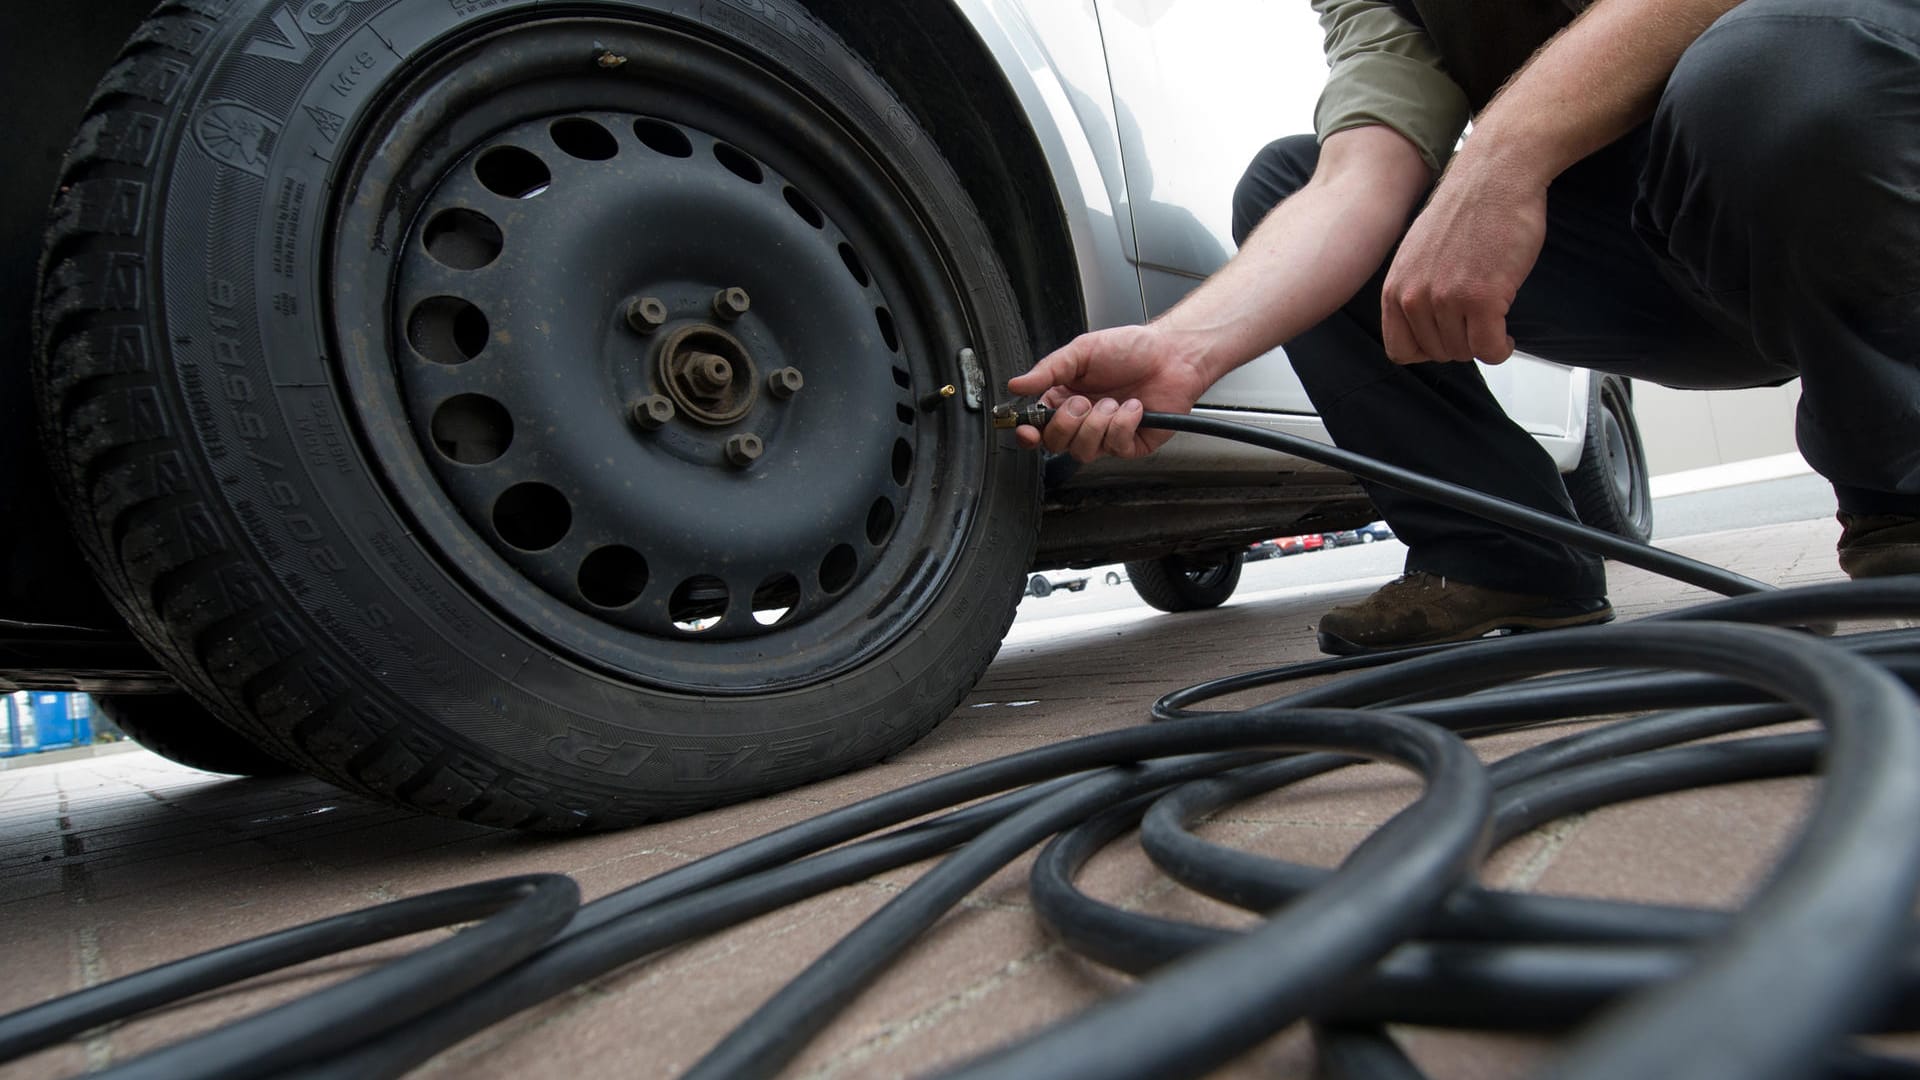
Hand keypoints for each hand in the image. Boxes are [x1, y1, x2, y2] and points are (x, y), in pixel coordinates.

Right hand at [1005, 324, 1213, 461]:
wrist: (1172, 355)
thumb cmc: (1132, 349)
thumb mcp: (1082, 351)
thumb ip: (1048, 370)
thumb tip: (1017, 385)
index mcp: (1065, 397)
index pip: (1038, 427)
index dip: (1028, 433)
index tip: (1027, 429)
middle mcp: (1084, 420)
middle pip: (1056, 444)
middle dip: (1067, 423)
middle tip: (1083, 401)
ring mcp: (1106, 435)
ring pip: (1083, 451)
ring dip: (1097, 424)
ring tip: (1113, 401)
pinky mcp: (1130, 444)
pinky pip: (1115, 447)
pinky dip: (1123, 424)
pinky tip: (1133, 407)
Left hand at [1381, 154, 1546, 365]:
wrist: (1498, 172)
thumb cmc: (1468, 208)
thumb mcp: (1419, 253)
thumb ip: (1414, 289)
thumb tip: (1424, 325)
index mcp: (1395, 286)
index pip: (1400, 349)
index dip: (1428, 350)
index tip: (1448, 338)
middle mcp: (1414, 295)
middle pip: (1437, 353)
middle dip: (1462, 343)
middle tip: (1480, 324)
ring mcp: (1446, 298)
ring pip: (1465, 353)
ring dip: (1484, 343)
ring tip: (1494, 320)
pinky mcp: (1481, 298)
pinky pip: (1490, 349)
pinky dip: (1501, 349)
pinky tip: (1507, 336)